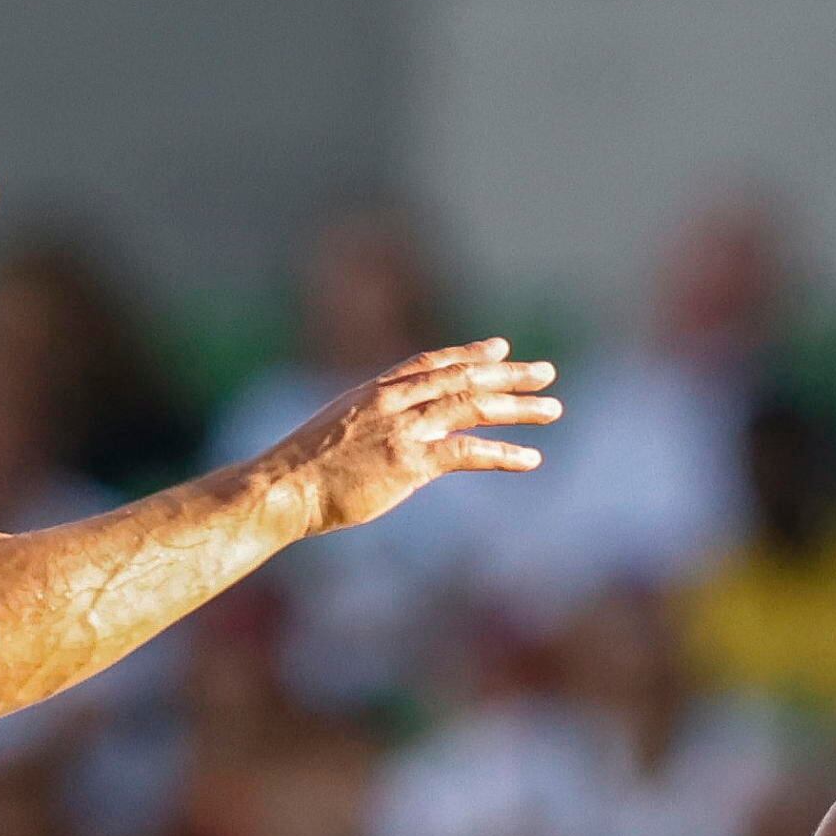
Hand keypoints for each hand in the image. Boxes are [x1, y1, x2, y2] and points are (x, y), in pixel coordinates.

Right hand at [262, 342, 560, 538]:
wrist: (281, 487)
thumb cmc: (301, 471)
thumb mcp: (334, 433)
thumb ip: (365, 426)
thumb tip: (379, 438)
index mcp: (375, 391)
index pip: (432, 362)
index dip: (469, 354)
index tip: (500, 348)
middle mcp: (394, 401)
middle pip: (463, 377)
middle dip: (509, 374)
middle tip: (547, 373)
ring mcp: (403, 428)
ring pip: (473, 406)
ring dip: (518, 407)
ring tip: (553, 409)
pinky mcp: (410, 462)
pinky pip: (468, 452)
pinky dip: (503, 454)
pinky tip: (531, 458)